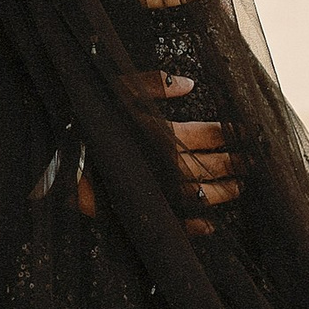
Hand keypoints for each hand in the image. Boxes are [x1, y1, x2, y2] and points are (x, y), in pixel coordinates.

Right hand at [73, 71, 238, 237]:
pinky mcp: (142, 210)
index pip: (208, 133)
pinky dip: (195, 226)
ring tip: (240, 189)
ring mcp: (157, 190)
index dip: (231, 133)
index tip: (250, 133)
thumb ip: (154, 84)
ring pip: (200, 195)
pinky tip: (210, 226)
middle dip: (234, 163)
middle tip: (253, 163)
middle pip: (210, 165)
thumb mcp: (117, 91)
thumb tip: (188, 83)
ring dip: (222, 192)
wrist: (55, 162)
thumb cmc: (87, 122)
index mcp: (163, 133)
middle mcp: (165, 164)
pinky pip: (175, 223)